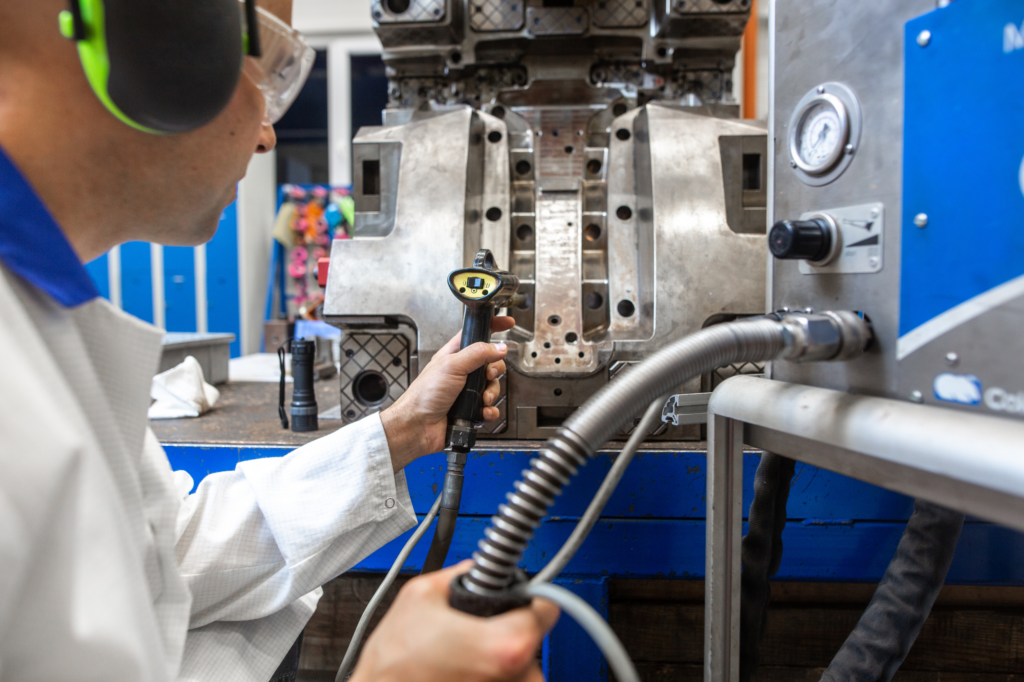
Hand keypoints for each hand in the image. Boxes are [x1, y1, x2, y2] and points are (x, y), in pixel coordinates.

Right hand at [349, 561, 559, 681]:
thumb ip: (460, 573)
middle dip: (508, 628)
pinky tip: (462, 670)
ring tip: (463, 653)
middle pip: (533, 638)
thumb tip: (474, 568)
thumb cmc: (394, 663)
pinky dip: (489, 674)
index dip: (531, 597)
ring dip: (498, 655)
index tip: (521, 598)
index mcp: (507, 644)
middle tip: (476, 628)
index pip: (548, 609)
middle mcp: (517, 677)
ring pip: (521, 664)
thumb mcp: (422, 595)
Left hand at [380, 316, 514, 470]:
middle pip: (491, 363)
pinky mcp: (471, 410)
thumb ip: (477, 353)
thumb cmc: (424, 395)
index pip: (477, 335)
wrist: (418, 426)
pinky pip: (490, 408)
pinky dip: (490, 411)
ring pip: (493, 387)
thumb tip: (498, 347)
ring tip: (482, 399)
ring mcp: (467, 392)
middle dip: (495, 370)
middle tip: (488, 374)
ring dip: (492, 393)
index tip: (507, 323)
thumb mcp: (452, 365)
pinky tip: (483, 412)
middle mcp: (462, 372)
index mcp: (455, 356)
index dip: (492, 327)